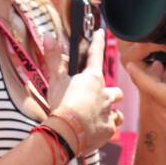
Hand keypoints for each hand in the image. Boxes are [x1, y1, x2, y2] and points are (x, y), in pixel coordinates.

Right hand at [49, 29, 123, 154]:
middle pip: (116, 91)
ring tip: (98, 115)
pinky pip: (112, 126)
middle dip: (109, 93)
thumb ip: (54, 58)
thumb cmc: (61, 104)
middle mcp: (105, 94)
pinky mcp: (108, 129)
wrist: (67, 131)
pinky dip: (105, 127)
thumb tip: (48, 35)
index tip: (100, 33)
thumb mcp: (55, 80)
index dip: (98, 42)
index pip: (96, 55)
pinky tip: (95, 129)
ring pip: (117, 110)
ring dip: (110, 111)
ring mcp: (109, 112)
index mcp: (92, 79)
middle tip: (97, 97)